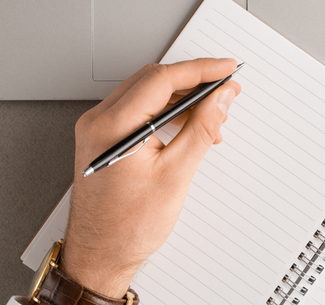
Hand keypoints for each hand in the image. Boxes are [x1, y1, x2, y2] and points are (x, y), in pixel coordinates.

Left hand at [60, 59, 240, 297]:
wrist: (100, 255)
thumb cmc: (127, 227)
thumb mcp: (175, 175)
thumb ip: (201, 130)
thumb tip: (220, 99)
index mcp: (112, 127)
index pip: (161, 80)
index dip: (199, 70)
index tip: (226, 69)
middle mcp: (99, 121)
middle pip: (153, 80)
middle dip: (193, 81)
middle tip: (225, 89)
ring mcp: (99, 129)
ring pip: (147, 92)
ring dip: (182, 96)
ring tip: (213, 113)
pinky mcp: (105, 138)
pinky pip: (139, 108)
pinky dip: (167, 110)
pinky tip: (189, 123)